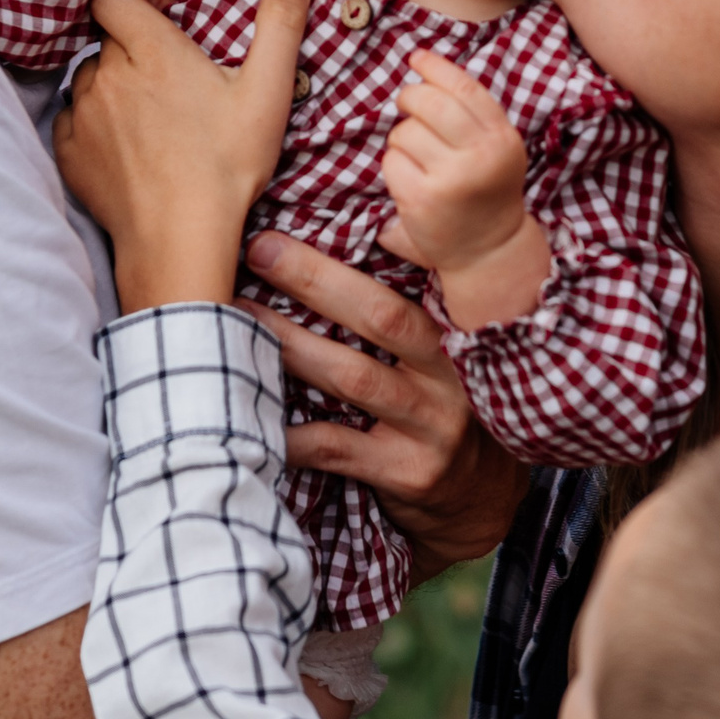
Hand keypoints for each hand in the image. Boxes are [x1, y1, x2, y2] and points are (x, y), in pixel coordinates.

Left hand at [54, 0, 310, 310]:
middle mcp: (106, 75)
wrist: (181, 240)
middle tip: (173, 75)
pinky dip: (95, 123)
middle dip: (135, 47)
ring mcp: (83, 114)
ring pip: (90, 79)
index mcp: (149, 50)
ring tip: (153, 113)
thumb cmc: (226, 165)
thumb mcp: (267, 92)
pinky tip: (129, 145)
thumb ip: (280, 25)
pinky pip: (74, 120)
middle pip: (107, 40)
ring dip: (115, 85)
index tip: (167, 13)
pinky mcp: (69, 152)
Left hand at [248, 230, 530, 578]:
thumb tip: (362, 236)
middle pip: (382, 316)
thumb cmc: (439, 404)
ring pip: (355, 378)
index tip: (313, 222)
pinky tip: (251, 417)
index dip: (370, 247)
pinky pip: (337, 447)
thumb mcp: (441, 353)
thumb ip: (405, 307)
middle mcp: (453, 373)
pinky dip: (290, 432)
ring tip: (241, 321)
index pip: (418, 277)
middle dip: (316, 280)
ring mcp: (434, 425)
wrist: (478, 496)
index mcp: (456, 332)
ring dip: (293, 347)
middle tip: (261, 251)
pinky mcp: (410, 472)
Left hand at [378, 50, 552, 326]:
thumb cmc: (486, 191)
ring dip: (403, 141)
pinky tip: (412, 183)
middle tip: (408, 107)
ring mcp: (451, 178)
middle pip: (428, 103)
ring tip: (421, 160)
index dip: (436, 68)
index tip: (417, 58)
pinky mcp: (422, 199)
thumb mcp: (495, 148)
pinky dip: (394, 168)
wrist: (489, 251)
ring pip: (404, 132)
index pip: (464, 89)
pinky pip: (391, 162)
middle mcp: (481, 156)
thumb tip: (422, 63)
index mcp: (502, 138)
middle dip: (410, 98)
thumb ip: (470, 112)